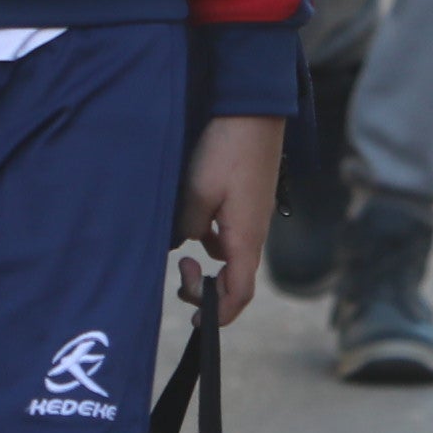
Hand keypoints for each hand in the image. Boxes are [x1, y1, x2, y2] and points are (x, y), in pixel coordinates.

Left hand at [178, 112, 285, 323]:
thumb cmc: (227, 150)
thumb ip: (186, 226)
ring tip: (182, 255)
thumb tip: (178, 246)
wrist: (252, 111)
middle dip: (206, 290)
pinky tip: (193, 224)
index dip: (219, 314)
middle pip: (236, 281)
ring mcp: (252, 217)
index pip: (239, 293)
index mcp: (245, 237)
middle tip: (180, 274)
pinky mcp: (246, 203)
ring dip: (208, 265)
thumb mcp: (197, 192)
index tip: (195, 320)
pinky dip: (210, 241)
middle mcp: (254, 233)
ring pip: (231, 258)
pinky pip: (229, 236)